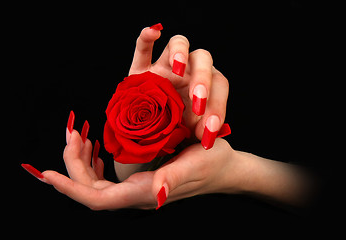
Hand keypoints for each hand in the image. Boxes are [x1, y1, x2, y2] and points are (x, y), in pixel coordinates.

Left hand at [41, 128, 240, 209]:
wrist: (226, 169)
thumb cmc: (213, 164)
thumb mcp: (195, 165)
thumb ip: (173, 180)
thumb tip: (157, 194)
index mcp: (145, 193)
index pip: (97, 199)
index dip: (71, 187)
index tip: (47, 174)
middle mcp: (137, 195)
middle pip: (91, 189)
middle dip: (73, 165)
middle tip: (73, 134)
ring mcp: (138, 189)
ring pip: (97, 184)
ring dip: (82, 162)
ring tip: (80, 137)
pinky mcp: (142, 179)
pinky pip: (109, 177)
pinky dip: (96, 161)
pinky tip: (98, 146)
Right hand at [129, 25, 228, 148]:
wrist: (151, 136)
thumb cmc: (175, 134)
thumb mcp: (190, 135)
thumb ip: (201, 131)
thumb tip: (209, 134)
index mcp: (206, 84)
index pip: (218, 85)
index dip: (218, 105)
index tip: (209, 130)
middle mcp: (188, 70)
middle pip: (203, 60)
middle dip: (202, 80)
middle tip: (197, 104)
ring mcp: (164, 65)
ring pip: (179, 43)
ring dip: (180, 53)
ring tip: (177, 68)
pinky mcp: (141, 69)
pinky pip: (142, 48)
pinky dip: (146, 38)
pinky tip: (153, 33)